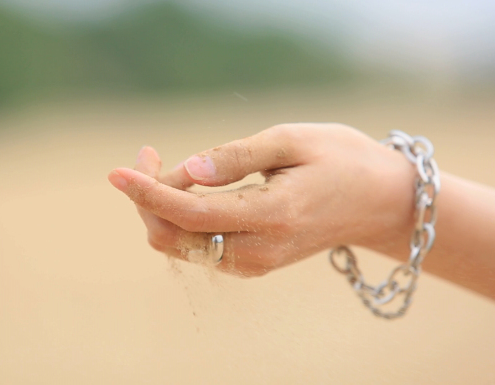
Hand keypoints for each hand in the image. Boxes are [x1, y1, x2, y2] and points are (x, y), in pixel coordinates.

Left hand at [108, 123, 416, 276]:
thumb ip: (235, 157)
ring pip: (180, 244)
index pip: (189, 213)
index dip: (146, 191)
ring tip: (162, 164)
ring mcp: (254, 263)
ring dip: (161, 207)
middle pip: (173, 236)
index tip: (116, 171)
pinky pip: (197, 245)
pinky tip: (186, 188)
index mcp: (271, 217)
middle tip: (147, 153)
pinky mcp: (251, 263)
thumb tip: (186, 171)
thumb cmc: (341, 160)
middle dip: (148, 197)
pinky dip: (180, 218)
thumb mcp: (292, 140)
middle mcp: (257, 251)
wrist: (378, 202)